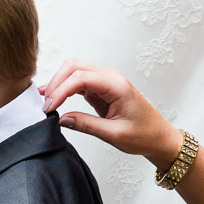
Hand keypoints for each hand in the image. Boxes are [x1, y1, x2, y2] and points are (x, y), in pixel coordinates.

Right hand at [40, 58, 183, 170]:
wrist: (158, 137)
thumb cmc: (143, 135)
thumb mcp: (114, 134)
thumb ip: (86, 125)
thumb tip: (62, 119)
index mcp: (116, 85)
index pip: (80, 78)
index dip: (60, 91)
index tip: (49, 108)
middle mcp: (111, 78)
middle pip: (74, 66)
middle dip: (56, 82)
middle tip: (45, 104)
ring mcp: (106, 81)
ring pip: (75, 70)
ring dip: (59, 82)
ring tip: (46, 100)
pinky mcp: (101, 88)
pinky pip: (79, 81)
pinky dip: (65, 87)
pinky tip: (55, 98)